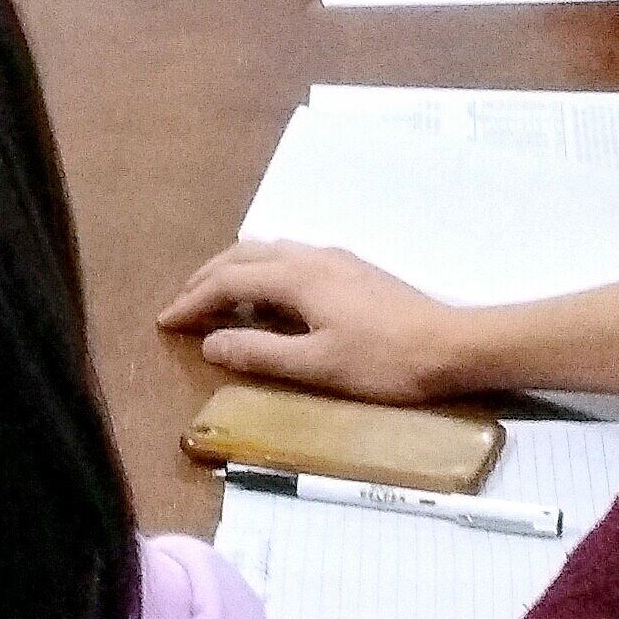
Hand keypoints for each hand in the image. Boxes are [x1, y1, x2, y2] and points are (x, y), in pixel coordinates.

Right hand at [155, 242, 464, 403]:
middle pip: (243, 255)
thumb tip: (210, 342)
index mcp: (298, 277)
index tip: (166, 321)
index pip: (228, 281)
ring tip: (215, 296)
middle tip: (181, 304)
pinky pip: (289, 257)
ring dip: (233, 269)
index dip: (193, 300)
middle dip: (206, 277)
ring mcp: (334, 259)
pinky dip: (261, 270)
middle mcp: (311, 257)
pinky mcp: (352, 269)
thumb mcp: (317, 367)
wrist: (453, 346)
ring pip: (267, 251)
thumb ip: (260, 353)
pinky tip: (267, 294)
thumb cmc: (384, 362)